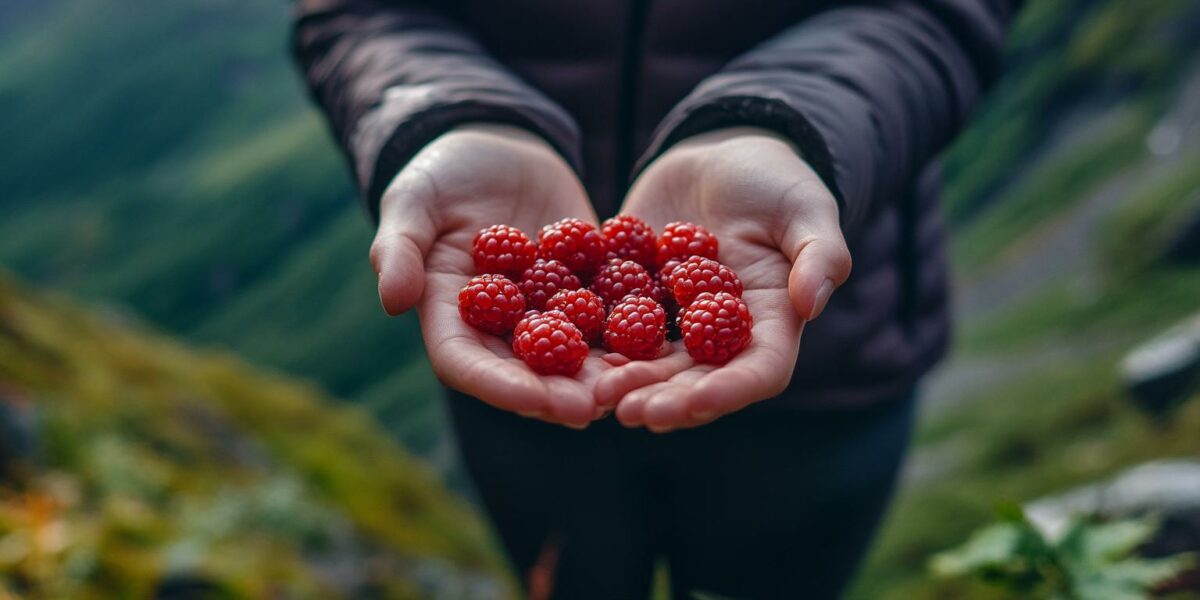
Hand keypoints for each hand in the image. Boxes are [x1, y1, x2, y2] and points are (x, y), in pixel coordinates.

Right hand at [371, 124, 606, 427]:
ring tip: (633, 386)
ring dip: (602, 374)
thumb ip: (400, 247)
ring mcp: (544, 311)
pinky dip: (633, 332)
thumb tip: (392, 300)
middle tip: (593, 408)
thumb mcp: (413, 201)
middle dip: (559, 393)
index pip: (467, 364)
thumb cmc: (442, 174)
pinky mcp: (584, 290)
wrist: (497, 149)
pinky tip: (662, 344)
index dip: (501, 386)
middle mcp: (499, 326)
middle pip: (525, 372)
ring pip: (573, 355)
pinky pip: (610, 316)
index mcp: (450, 315)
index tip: (535, 400)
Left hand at [596, 127, 851, 430]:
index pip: (758, 370)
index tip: (698, 402)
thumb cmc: (776, 181)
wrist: (720, 156)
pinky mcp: (637, 300)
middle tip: (632, 413)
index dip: (729, 391)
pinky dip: (595, 343)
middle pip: (698, 380)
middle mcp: (722, 334)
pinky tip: (568, 352)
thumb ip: (819, 253)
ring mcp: (677, 321)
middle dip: (667, 399)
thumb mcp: (806, 207)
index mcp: (771, 321)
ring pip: (653, 364)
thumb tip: (813, 302)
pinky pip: (614, 327)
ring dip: (627, 383)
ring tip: (598, 395)